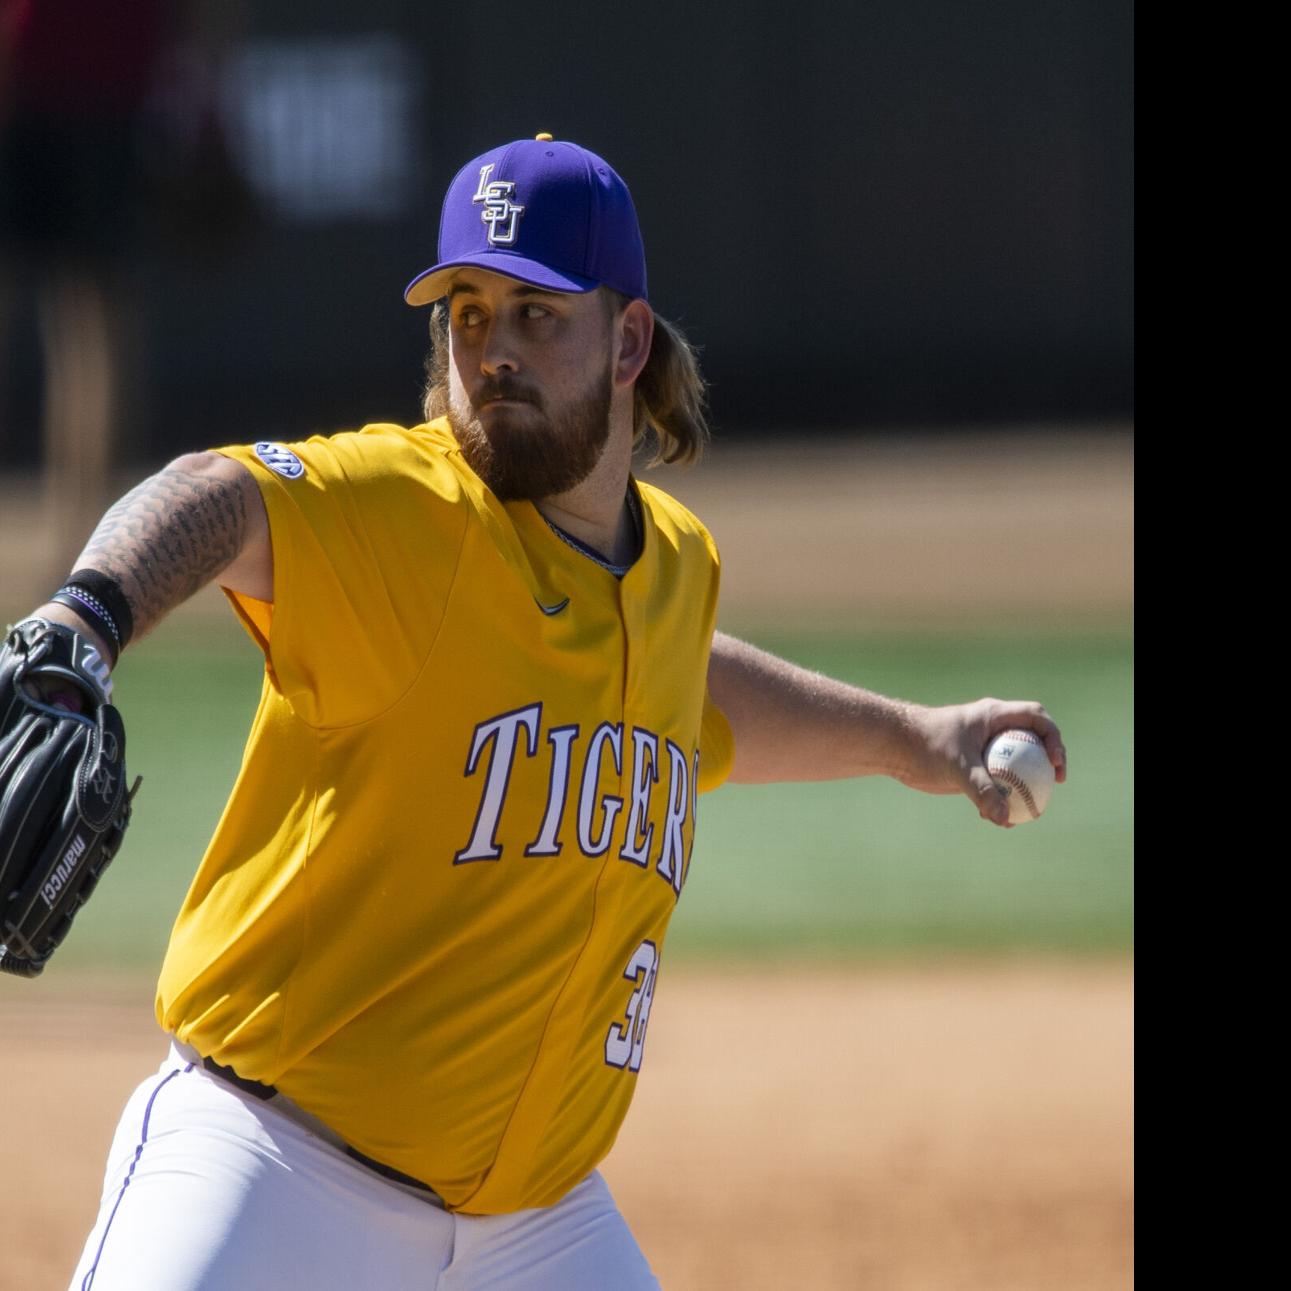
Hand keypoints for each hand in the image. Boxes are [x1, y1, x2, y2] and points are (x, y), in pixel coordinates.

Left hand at [897, 699, 1066, 827]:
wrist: (893, 747)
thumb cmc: (925, 746)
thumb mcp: (957, 766)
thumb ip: (982, 790)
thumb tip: (1005, 818)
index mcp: (994, 715)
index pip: (1036, 718)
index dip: (1053, 737)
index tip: (1054, 762)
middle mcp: (992, 729)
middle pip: (1032, 741)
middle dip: (1048, 761)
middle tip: (1054, 784)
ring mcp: (984, 748)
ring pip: (1016, 765)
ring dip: (1025, 786)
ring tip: (1030, 811)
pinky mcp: (973, 766)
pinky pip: (997, 783)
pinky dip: (1001, 799)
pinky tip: (998, 820)